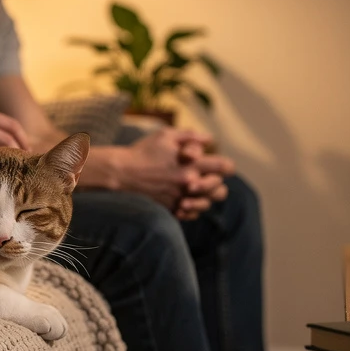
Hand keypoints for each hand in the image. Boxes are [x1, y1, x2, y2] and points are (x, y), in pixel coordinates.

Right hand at [96, 128, 233, 219]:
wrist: (122, 173)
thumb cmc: (144, 151)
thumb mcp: (166, 136)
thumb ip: (191, 136)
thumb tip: (210, 140)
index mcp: (192, 164)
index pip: (224, 167)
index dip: (226, 166)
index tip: (221, 165)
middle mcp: (190, 184)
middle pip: (221, 191)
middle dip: (217, 183)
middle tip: (209, 178)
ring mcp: (181, 198)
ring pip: (207, 205)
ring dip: (205, 197)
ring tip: (196, 189)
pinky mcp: (171, 209)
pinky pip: (191, 214)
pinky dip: (191, 208)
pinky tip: (185, 199)